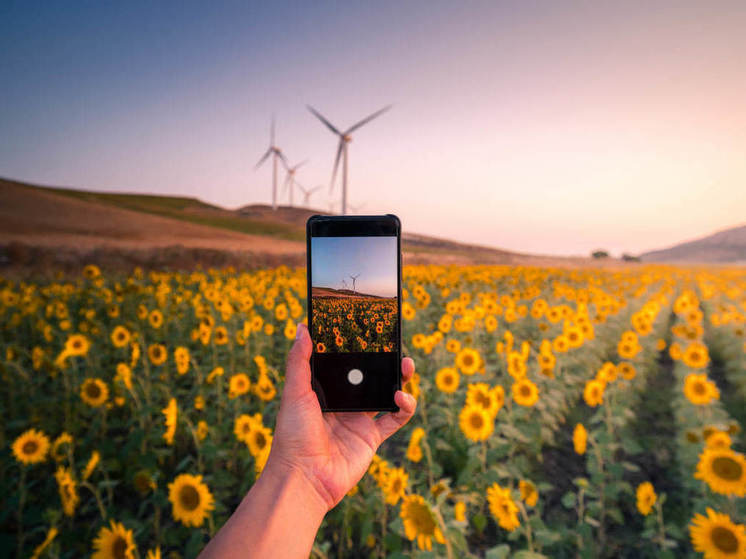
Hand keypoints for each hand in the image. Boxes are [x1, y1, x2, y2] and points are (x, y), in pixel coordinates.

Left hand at [266, 322, 416, 510]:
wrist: (304, 478)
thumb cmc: (293, 435)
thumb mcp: (294, 392)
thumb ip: (299, 361)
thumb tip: (302, 327)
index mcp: (323, 390)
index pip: (343, 363)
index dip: (356, 348)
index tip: (368, 330)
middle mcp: (343, 402)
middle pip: (368, 375)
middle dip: (383, 360)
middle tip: (395, 345)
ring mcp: (359, 419)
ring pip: (385, 393)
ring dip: (399, 379)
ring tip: (407, 365)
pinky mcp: (372, 437)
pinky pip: (395, 419)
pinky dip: (404, 407)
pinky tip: (401, 398)